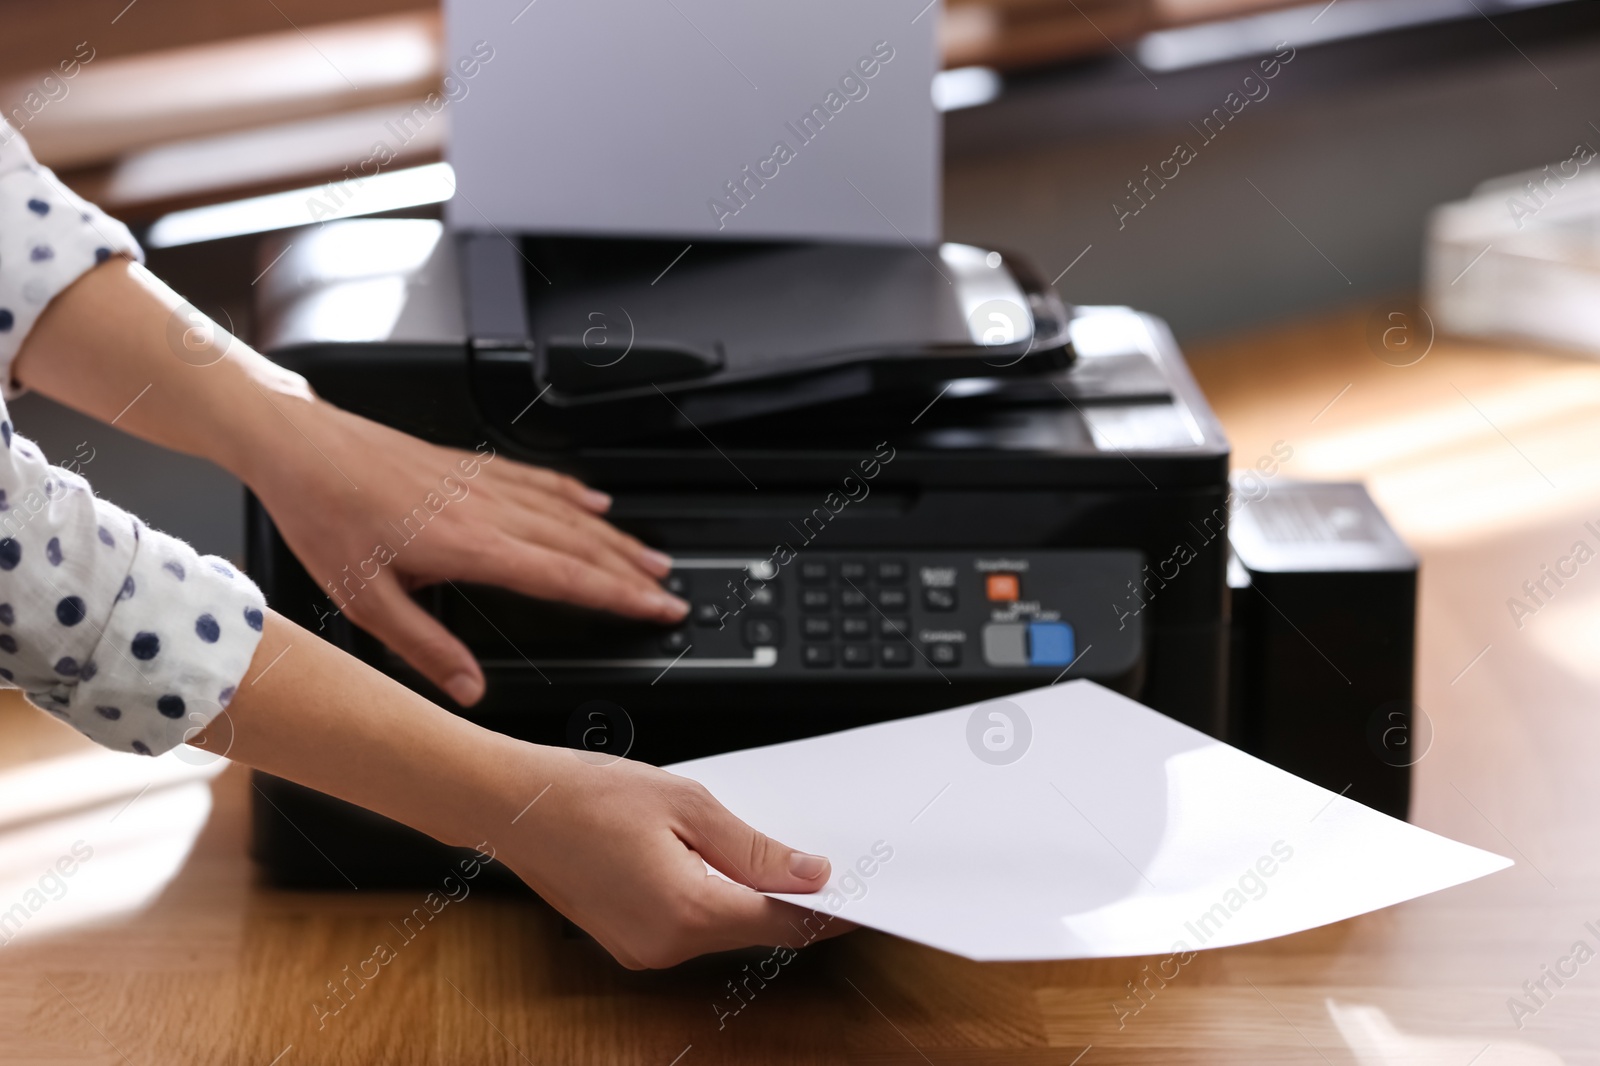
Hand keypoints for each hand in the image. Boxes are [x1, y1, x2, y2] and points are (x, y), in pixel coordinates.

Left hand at [245, 397, 688, 705]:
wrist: (303, 448)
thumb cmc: (326, 517)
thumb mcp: (366, 601)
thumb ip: (425, 648)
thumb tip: (470, 690)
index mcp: (472, 547)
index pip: (567, 577)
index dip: (620, 595)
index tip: (656, 607)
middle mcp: (489, 510)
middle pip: (581, 545)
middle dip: (633, 571)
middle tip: (671, 591)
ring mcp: (484, 484)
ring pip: (569, 512)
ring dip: (616, 537)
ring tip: (650, 556)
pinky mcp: (470, 466)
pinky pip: (539, 480)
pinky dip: (575, 494)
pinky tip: (595, 502)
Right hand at [498, 754, 848, 968]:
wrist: (513, 804)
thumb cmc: (587, 794)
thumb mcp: (688, 803)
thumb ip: (755, 848)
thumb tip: (808, 873)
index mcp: (686, 912)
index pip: (782, 924)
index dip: (827, 912)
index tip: (860, 898)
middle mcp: (664, 946)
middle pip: (754, 931)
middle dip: (788, 899)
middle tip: (818, 858)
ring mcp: (642, 950)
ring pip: (722, 929)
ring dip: (748, 897)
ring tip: (761, 849)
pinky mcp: (627, 942)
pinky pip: (690, 926)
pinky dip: (712, 899)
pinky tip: (715, 862)